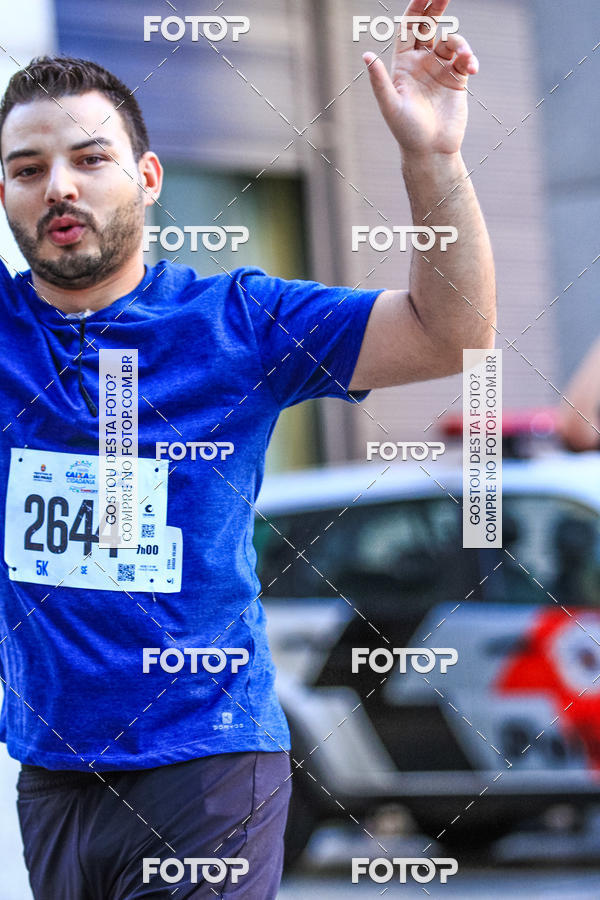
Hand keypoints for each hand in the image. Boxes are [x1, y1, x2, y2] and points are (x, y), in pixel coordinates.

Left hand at [363, 0, 477, 156]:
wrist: (431, 150)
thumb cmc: (407, 131)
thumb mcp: (391, 105)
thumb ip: (379, 81)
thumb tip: (366, 55)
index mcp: (403, 64)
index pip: (408, 28)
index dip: (416, 9)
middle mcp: (421, 62)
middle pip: (430, 26)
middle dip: (437, 8)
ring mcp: (440, 69)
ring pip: (451, 42)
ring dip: (460, 44)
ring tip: (466, 58)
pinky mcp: (457, 79)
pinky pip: (464, 59)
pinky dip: (469, 59)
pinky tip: (471, 68)